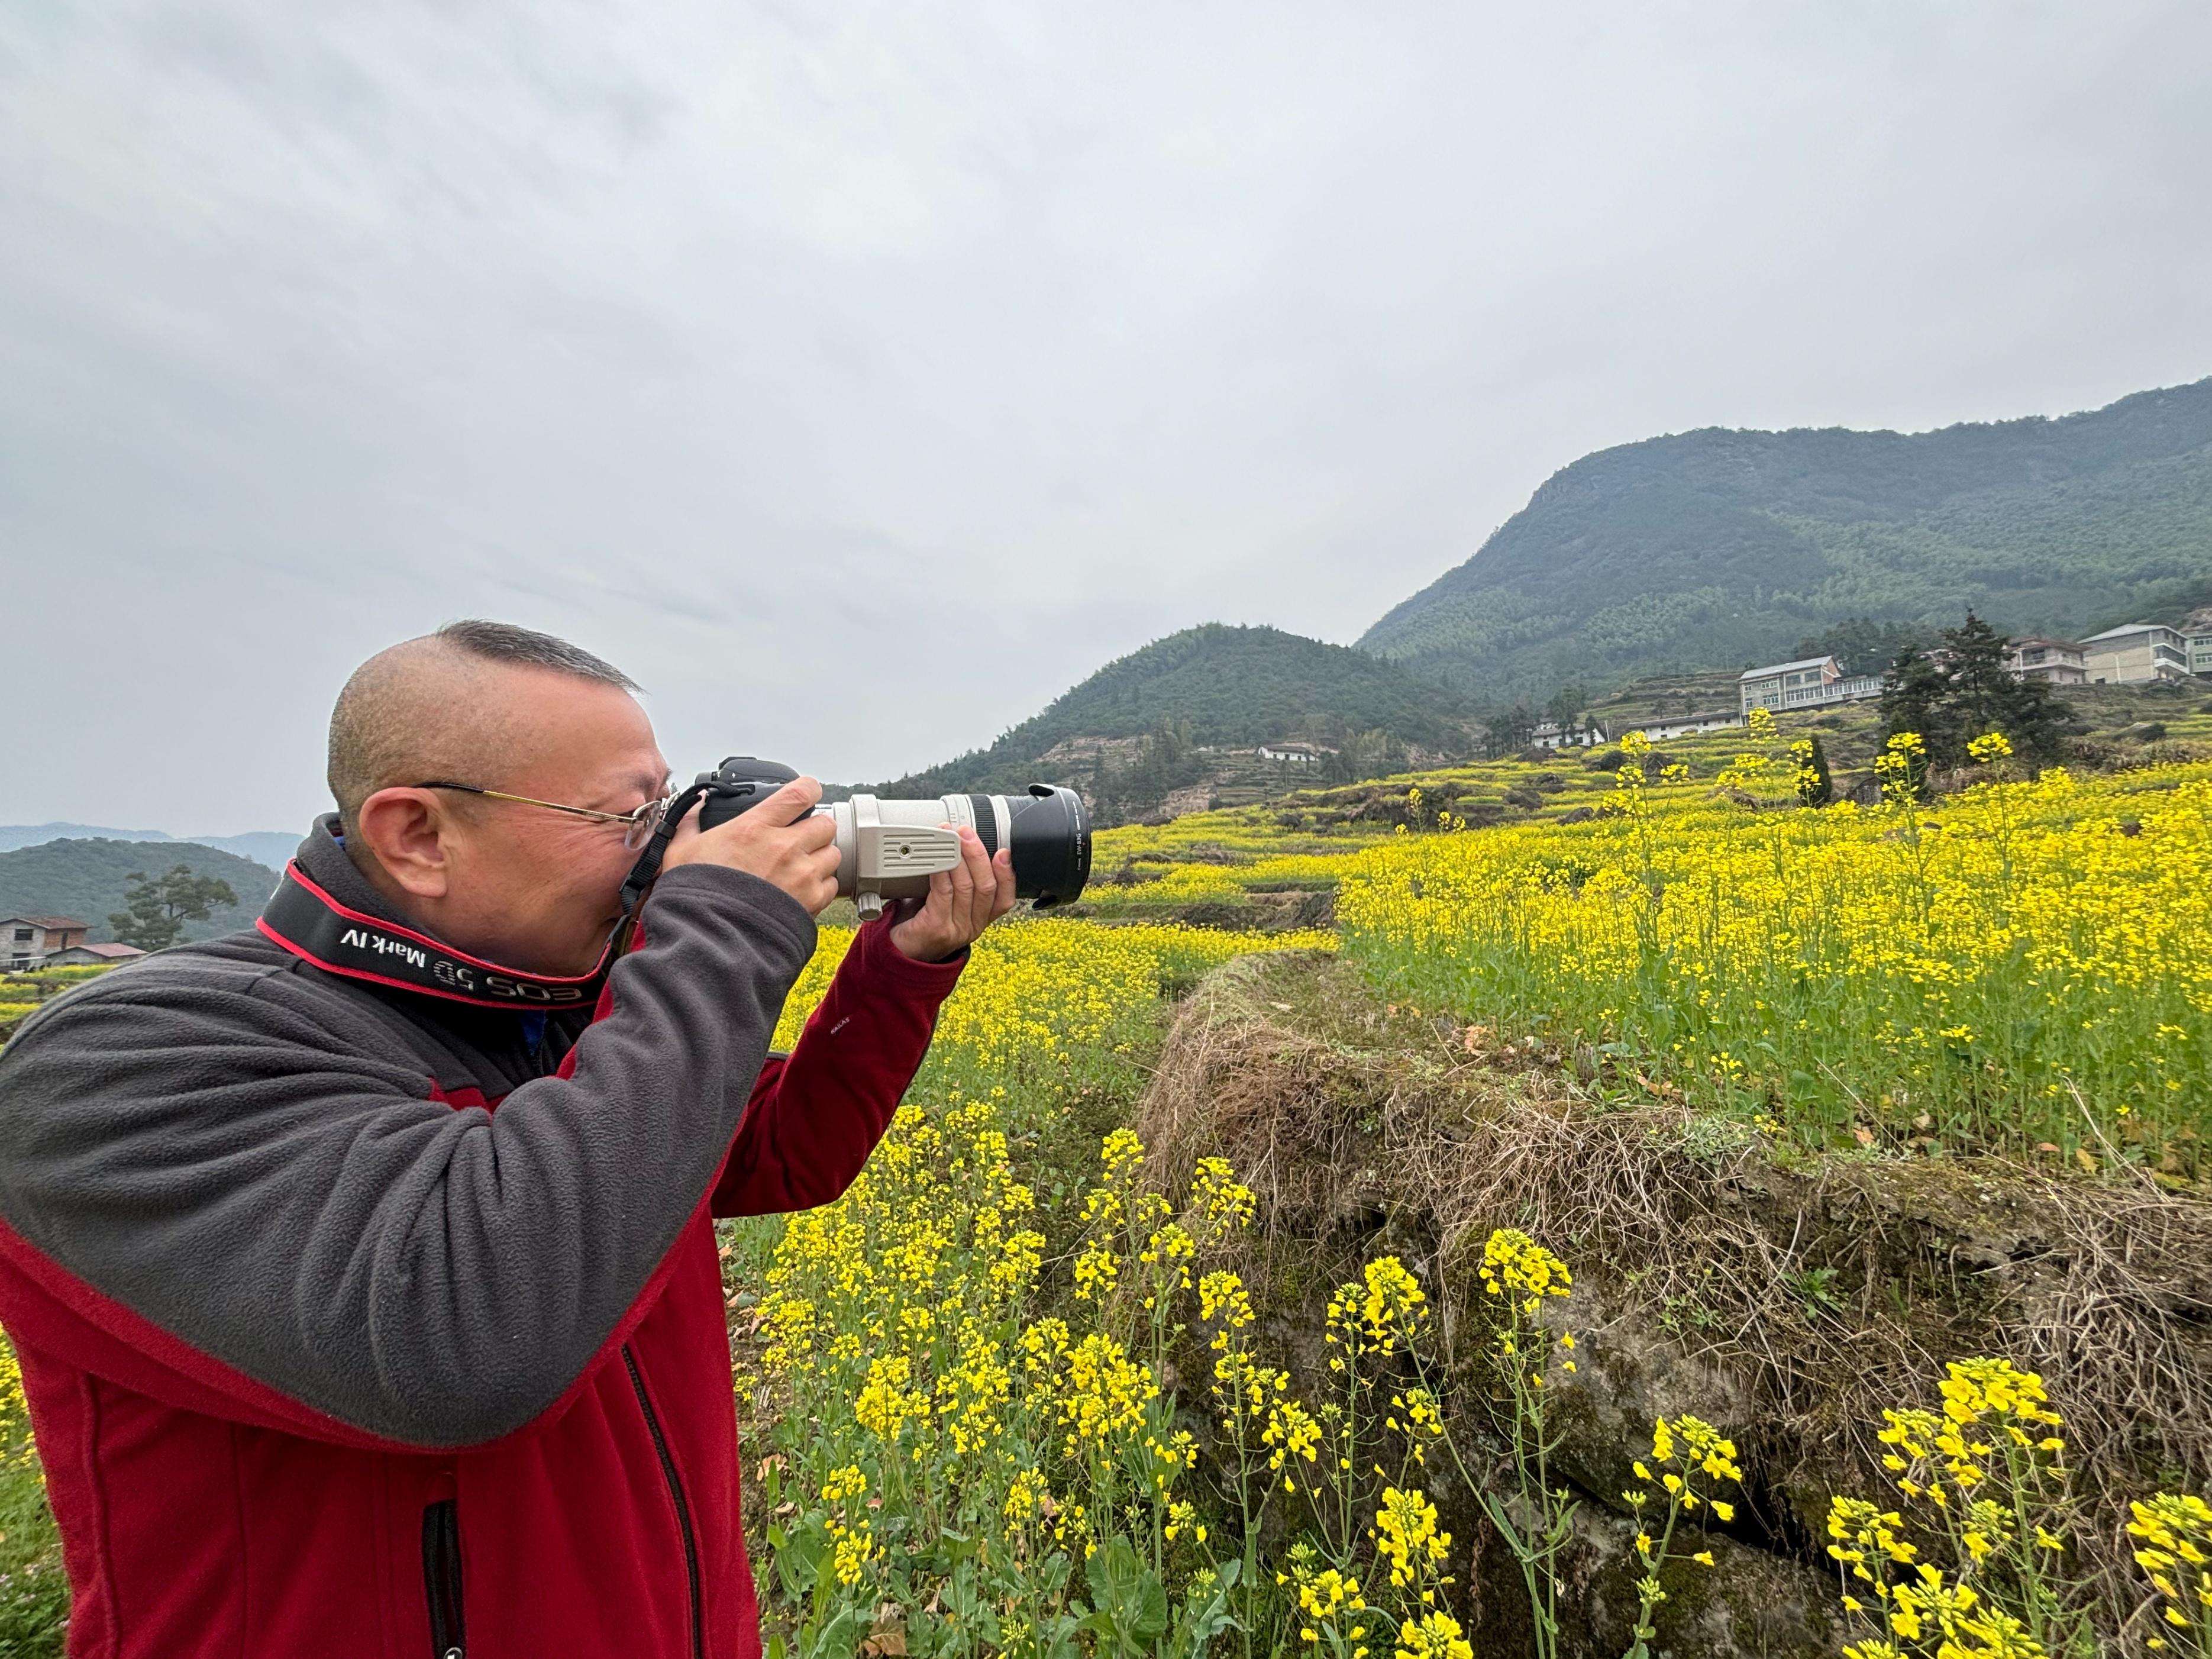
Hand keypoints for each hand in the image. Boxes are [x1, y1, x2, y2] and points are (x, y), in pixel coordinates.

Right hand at [661, 776, 841, 915]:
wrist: (710, 940)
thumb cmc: (695, 897)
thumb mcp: (681, 851)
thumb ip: (690, 823)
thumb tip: (696, 805)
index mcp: (755, 828)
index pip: (799, 793)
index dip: (809, 789)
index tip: (808, 793)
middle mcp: (784, 847)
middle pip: (825, 823)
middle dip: (816, 828)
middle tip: (802, 838)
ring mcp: (801, 875)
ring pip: (833, 853)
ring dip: (821, 857)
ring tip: (802, 867)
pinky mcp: (811, 902)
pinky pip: (832, 885)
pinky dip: (822, 886)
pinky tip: (804, 891)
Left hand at [889, 826, 1014, 961]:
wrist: (900, 953)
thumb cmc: (923, 923)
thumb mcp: (949, 904)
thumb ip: (959, 882)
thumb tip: (959, 844)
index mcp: (981, 919)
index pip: (1005, 898)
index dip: (1007, 874)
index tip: (1003, 851)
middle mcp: (973, 926)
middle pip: (986, 886)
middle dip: (977, 855)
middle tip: (966, 834)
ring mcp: (956, 929)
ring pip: (966, 887)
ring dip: (958, 858)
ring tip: (949, 840)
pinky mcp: (937, 928)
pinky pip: (943, 892)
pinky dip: (941, 871)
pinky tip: (937, 859)